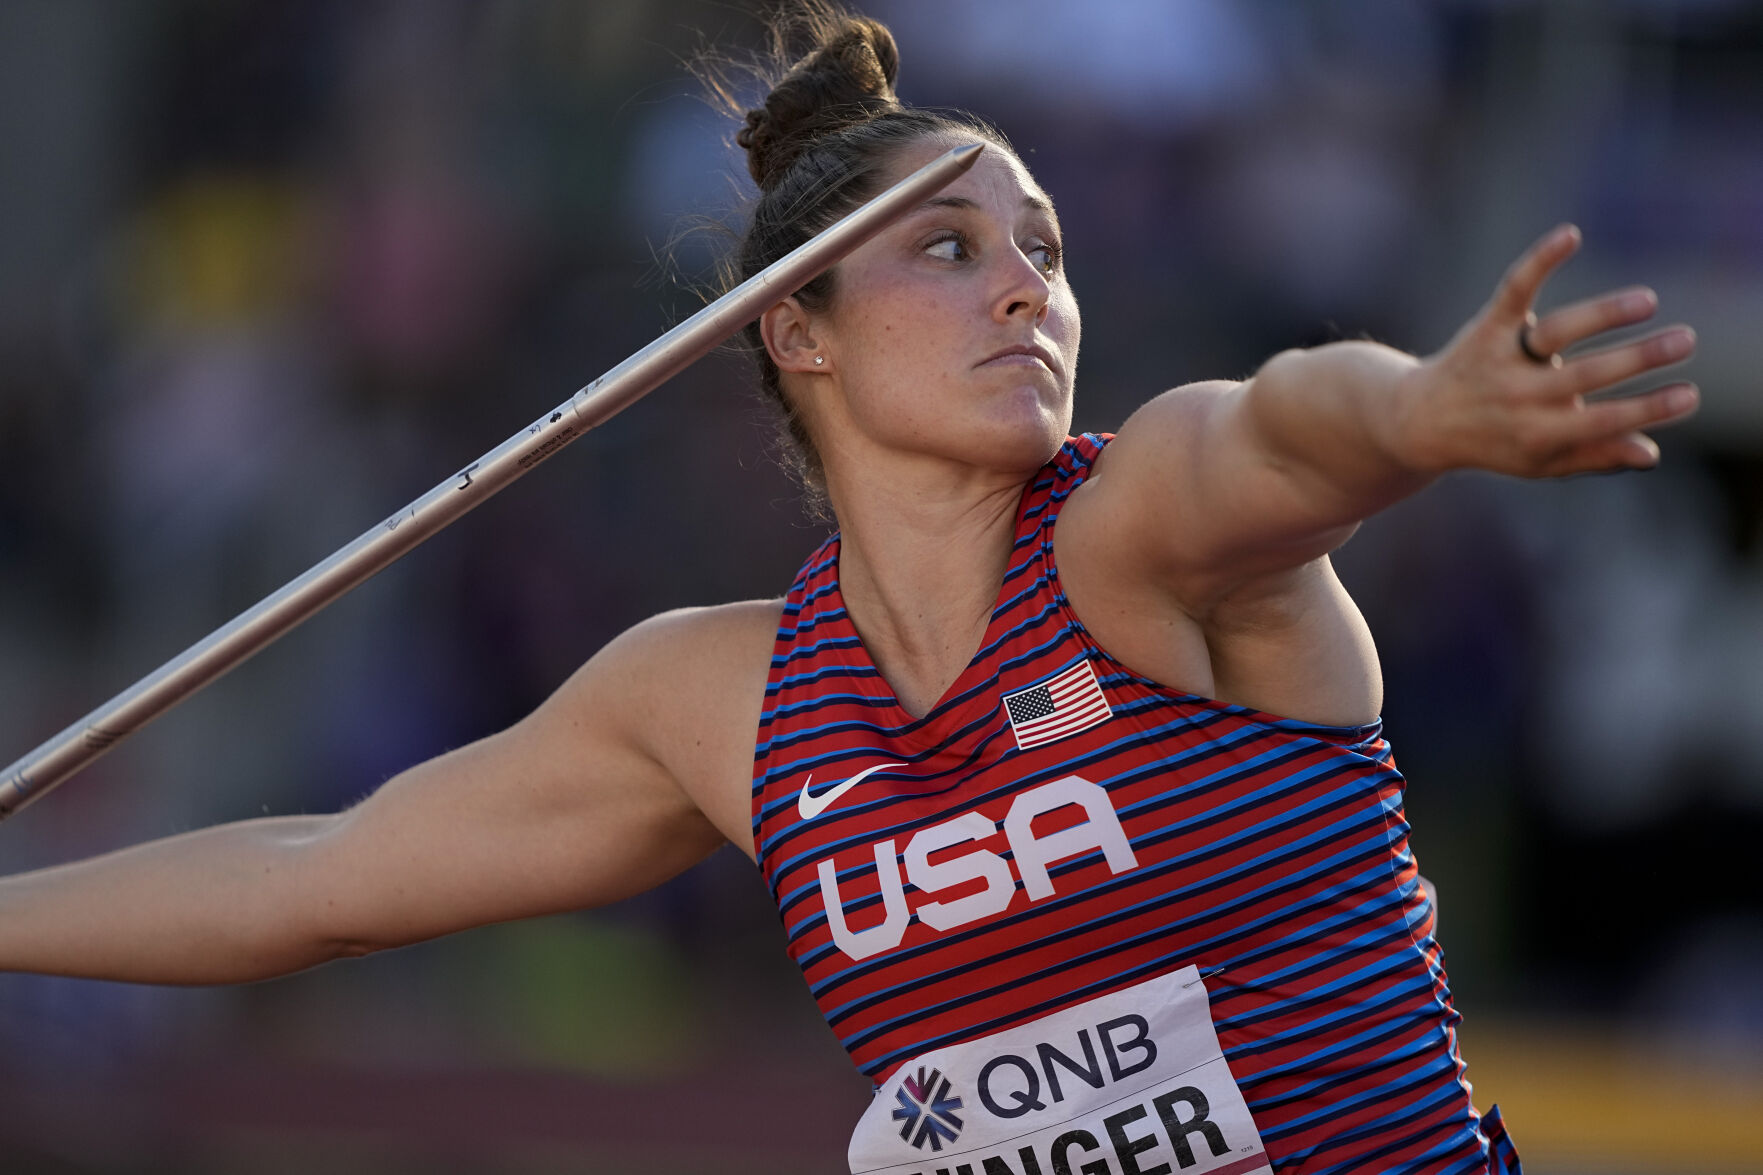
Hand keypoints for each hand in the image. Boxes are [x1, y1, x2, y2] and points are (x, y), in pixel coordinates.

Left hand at [1396, 224, 1698, 475]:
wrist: (1421, 422)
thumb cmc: (1497, 441)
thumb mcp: (1542, 461)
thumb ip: (1595, 455)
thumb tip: (1652, 452)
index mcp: (1539, 434)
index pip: (1603, 422)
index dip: (1648, 409)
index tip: (1690, 394)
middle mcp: (1519, 397)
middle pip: (1586, 375)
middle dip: (1639, 359)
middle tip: (1686, 340)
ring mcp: (1502, 359)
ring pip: (1557, 333)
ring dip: (1603, 315)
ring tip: (1649, 301)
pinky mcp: (1487, 326)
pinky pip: (1515, 290)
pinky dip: (1540, 261)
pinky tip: (1571, 235)